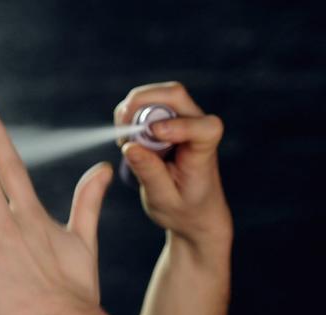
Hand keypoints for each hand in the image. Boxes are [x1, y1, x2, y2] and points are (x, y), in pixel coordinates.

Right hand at [116, 81, 233, 268]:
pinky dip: (131, 113)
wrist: (194, 209)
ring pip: (160, 94)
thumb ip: (149, 172)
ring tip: (122, 138)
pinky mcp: (170, 121)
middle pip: (174, 95)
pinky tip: (125, 135)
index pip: (203, 128)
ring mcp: (184, 121)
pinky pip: (150, 103)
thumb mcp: (163, 199)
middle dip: (142, 103)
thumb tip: (129, 147)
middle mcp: (198, 128)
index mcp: (204, 151)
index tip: (152, 136)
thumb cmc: (183, 208)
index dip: (177, 126)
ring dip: (134, 107)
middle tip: (121, 127)